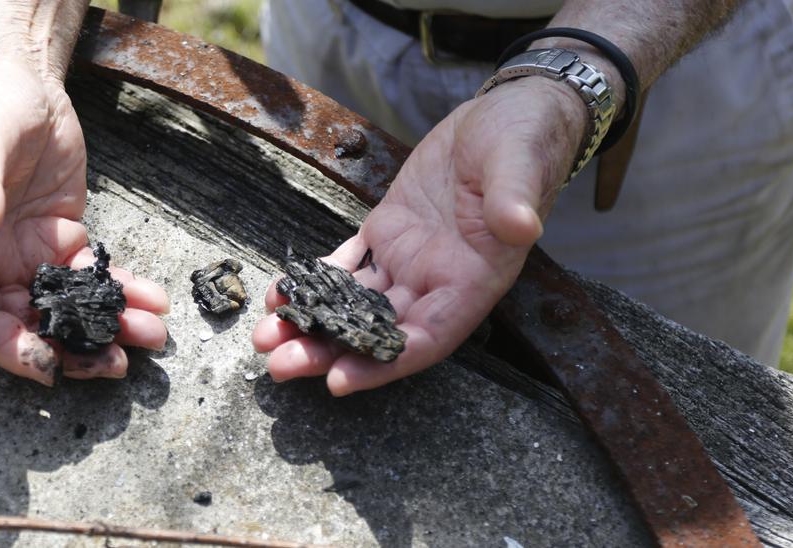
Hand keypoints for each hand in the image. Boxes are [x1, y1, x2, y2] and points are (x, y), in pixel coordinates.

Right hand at [0, 59, 168, 385]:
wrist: (24, 77)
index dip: (8, 350)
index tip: (50, 366)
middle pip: (24, 327)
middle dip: (71, 349)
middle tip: (115, 363)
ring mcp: (25, 256)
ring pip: (64, 310)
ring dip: (105, 327)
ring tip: (149, 335)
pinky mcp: (60, 241)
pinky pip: (90, 280)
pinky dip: (121, 294)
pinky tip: (152, 301)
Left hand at [253, 77, 587, 395]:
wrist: (510, 113)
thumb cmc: (527, 138)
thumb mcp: (522, 161)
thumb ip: (517, 197)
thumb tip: (522, 224)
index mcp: (476, 278)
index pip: (428, 337)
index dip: (385, 363)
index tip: (341, 381)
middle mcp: (439, 279)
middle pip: (379, 331)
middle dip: (329, 351)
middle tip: (281, 365)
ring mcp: (409, 259)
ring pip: (355, 305)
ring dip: (312, 324)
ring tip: (265, 337)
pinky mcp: (387, 233)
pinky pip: (346, 266)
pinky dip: (313, 282)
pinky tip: (280, 293)